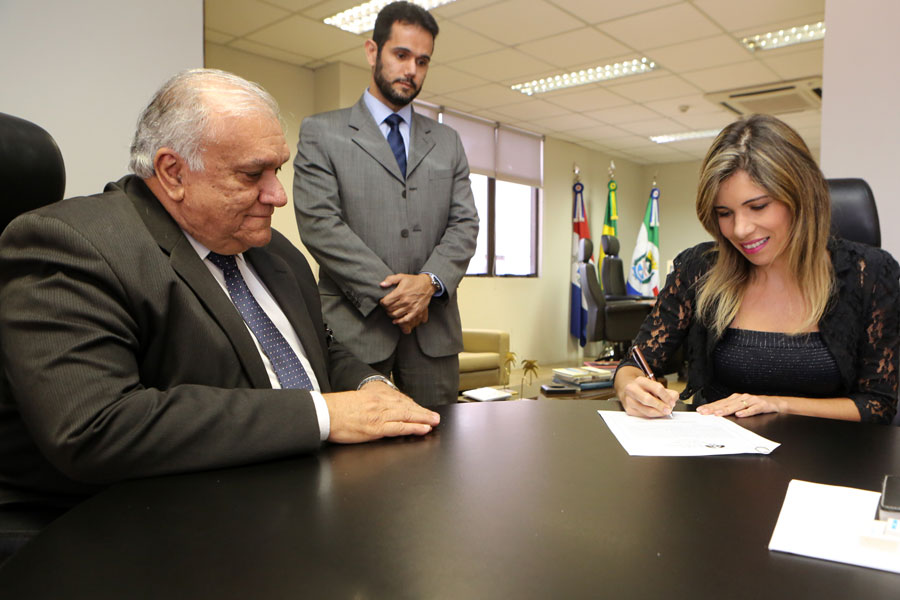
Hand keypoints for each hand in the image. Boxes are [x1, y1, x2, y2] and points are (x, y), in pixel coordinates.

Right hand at [324, 381, 439, 442]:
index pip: (398, 400)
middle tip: (435, 416)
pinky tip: (423, 429)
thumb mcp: (355, 401)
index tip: (421, 409)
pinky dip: (413, 428)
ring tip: (434, 422)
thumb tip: (373, 411)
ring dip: (423, 419)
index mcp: (374, 396)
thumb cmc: (335, 409)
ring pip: (407, 416)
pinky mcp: (376, 427)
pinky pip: (399, 427)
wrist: (325, 413)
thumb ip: (368, 405)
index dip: (412, 406)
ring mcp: (379, 415)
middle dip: (422, 412)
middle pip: (406, 407)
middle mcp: (380, 403)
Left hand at [379, 273, 432, 331]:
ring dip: (390, 314)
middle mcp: (405, 300)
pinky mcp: (416, 311)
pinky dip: (399, 321)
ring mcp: (411, 307)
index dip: (382, 302)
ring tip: (390, 311)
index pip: (386, 302)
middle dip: (386, 308)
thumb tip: (382, 285)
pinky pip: (406, 319)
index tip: (383, 301)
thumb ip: (390, 280)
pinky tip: (395, 320)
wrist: (427, 285)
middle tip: (386, 306)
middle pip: (390, 309)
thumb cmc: (413, 281)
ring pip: (395, 315)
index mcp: (400, 292)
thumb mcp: (401, 277)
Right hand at [619, 376, 678, 417]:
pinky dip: (652, 416)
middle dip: (661, 406)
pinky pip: (644, 416)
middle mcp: (632, 389)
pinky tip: (656, 413)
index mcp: (641, 381)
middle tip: (668, 410)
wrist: (628, 389)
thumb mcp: (654, 385)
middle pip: (648, 399)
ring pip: (646, 410)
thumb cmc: (643, 388)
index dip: (666, 397)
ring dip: (658, 413)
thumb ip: (667, 391)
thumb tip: (674, 398)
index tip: (672, 402)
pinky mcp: (629, 410)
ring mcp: (629, 400)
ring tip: (664, 412)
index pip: (656, 388)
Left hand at [697, 393, 780, 417]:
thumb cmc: (756, 405)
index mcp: (736, 398)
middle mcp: (742, 398)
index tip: (701, 410)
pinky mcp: (761, 405)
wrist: (774, 403)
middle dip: (714, 408)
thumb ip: (731, 409)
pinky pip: (752, 409)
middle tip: (704, 412)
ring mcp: (752, 401)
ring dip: (727, 410)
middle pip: (726, 404)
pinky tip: (739, 414)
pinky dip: (746, 412)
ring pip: (737, 406)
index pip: (720, 403)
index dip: (710, 406)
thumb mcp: (742, 406)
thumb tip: (716, 414)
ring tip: (718, 413)